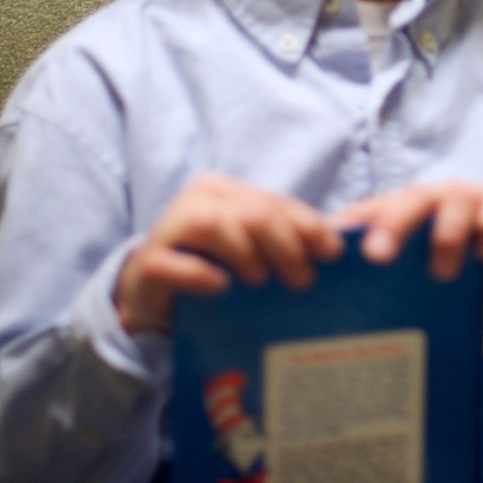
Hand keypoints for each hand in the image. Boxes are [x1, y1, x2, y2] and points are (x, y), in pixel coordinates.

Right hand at [114, 174, 343, 334]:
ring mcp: (169, 227)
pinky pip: (175, 264)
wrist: (151, 293)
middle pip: (253, 213)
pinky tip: (221, 288)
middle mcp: (199, 199)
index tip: (333, 253)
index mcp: (226, 190)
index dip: (309, 226)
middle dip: (286, 246)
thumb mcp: (248, 248)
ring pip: (216, 226)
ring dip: (246, 255)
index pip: (276, 202)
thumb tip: (333, 248)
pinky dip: (202, 275)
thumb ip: (282, 240)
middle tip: (303, 281)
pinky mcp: (148, 262)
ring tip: (261, 282)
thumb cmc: (209, 266)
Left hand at [334, 180, 482, 280]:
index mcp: (414, 210)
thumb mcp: (426, 263)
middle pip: (413, 200)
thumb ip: (393, 275)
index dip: (356, 223)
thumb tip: (341, 308)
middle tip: (377, 254)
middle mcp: (443, 199)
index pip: (377, 209)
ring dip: (446, 233)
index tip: (336, 247)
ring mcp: (479, 198)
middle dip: (394, 222)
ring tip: (441, 271)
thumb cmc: (467, 255)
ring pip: (457, 202)